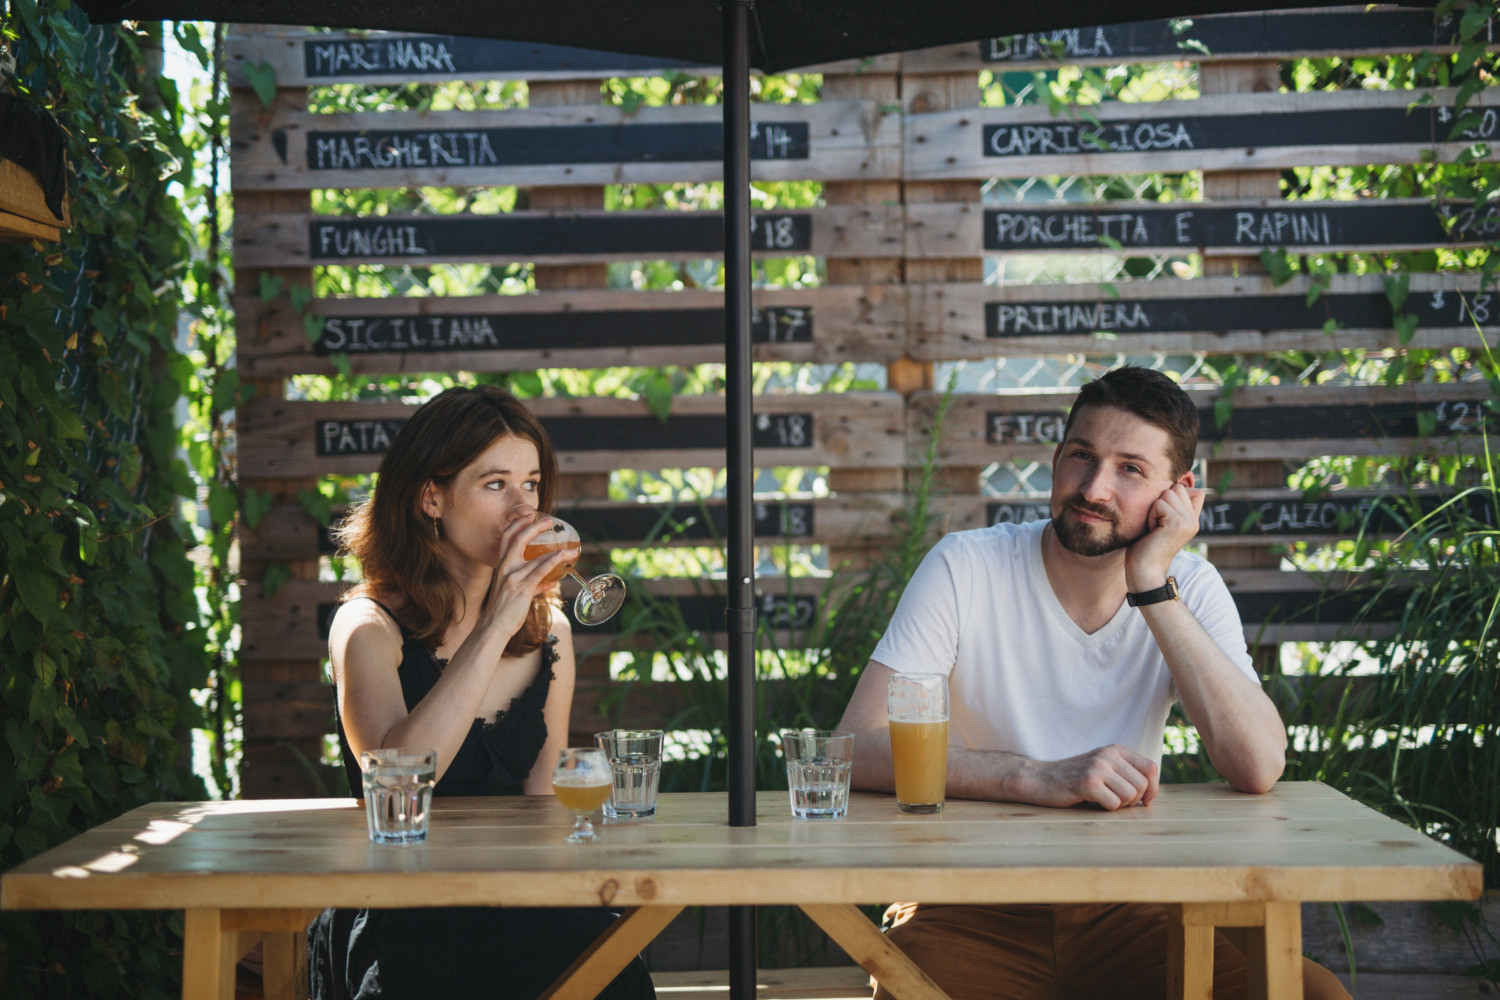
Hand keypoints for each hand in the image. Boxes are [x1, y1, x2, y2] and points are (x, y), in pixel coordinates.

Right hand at [478, 511, 568, 637]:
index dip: (517, 524)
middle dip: (533, 526)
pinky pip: (540, 571)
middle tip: (548, 520)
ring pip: (537, 557)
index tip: (529, 516)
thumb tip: (550, 582)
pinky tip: (564, 557)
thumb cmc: (504, 611)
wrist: (493, 627)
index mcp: (501, 566)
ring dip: (557, 552)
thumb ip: (532, 585)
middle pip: (518, 538)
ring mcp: (513, 577)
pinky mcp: (522, 588)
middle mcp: (505, 568)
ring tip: (571, 549)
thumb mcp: (514, 592)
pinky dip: (553, 562)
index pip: (506, 537)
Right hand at [1023, 744, 1158, 809]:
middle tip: (1116, 802)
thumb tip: (1152, 793)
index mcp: (1115, 750)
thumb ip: (1124, 772)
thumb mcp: (1102, 767)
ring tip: (1104, 800)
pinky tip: (1093, 802)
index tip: (1144, 801)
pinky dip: (1107, 809)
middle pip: (1142, 785)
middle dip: (1134, 800)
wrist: (1040, 778)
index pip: (1150, 768)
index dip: (1153, 788)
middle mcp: (1108, 755)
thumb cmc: (1074, 778)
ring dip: (1120, 805)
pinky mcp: (1087, 782)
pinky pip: (1114, 804)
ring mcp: (1097, 768)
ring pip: (1130, 795)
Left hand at [1124, 480, 1204, 592]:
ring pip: (1168, 493)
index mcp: (1192, 520)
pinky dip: (1151, 516)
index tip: (1163, 519)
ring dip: (1155, 509)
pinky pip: (1159, 504)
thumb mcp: (1161, 523)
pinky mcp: (1178, 523)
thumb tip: (1176, 484)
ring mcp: (1188, 522)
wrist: (1144, 572)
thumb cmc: (1145, 548)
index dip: (1172, 497)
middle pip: (1177, 488)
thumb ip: (1172, 506)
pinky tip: (1153, 531)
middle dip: (1160, 502)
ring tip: (1155, 528)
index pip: (1191, 490)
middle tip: (1157, 525)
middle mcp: (1194, 520)